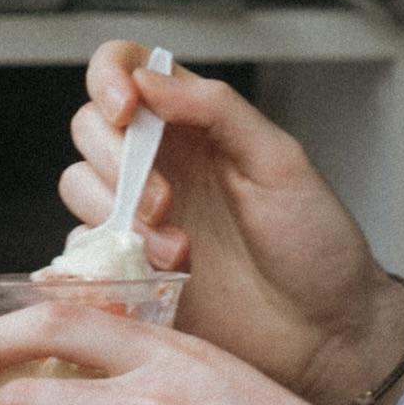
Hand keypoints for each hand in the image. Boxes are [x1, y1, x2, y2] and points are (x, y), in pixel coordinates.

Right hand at [60, 44, 403, 404]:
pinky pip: (81, 251)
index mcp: (195, 125)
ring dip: (119, 216)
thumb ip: (218, 109)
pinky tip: (156, 275)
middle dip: (115, 161)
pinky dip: (106, 259)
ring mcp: (138, 217)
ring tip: (179, 253)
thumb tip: (151, 79)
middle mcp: (159, 163)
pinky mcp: (126, 270)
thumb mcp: (280, 162)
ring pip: (79, 187)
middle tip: (166, 203)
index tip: (126, 111)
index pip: (126, 70)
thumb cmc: (317, 247)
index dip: (110, 77)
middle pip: (89, 128)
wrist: (324, 334)